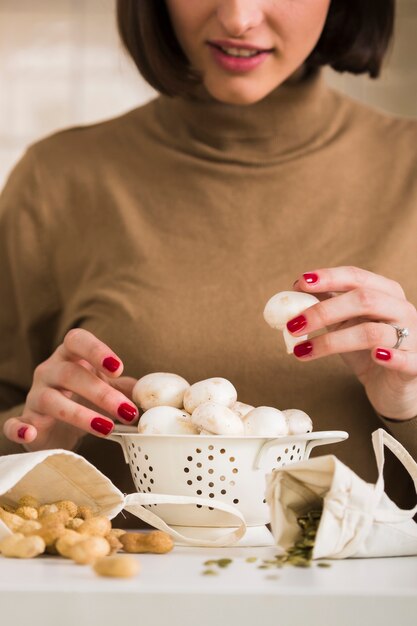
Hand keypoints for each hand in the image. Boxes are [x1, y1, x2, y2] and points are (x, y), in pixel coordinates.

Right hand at [3, 329, 138, 450]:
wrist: (57, 424)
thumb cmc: (85, 398)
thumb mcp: (107, 387)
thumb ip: (128, 387)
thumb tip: (151, 392)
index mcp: (70, 356)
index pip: (77, 340)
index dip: (96, 350)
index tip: (118, 367)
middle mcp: (49, 371)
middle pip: (71, 374)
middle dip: (101, 392)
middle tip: (127, 411)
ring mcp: (35, 396)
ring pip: (50, 400)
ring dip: (80, 415)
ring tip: (107, 428)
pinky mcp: (25, 421)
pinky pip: (14, 423)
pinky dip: (19, 428)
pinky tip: (31, 434)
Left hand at [287, 266, 416, 420]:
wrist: (394, 386)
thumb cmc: (369, 349)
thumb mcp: (347, 323)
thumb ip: (327, 304)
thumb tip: (297, 288)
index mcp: (386, 293)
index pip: (356, 277)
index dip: (329, 278)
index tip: (300, 283)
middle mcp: (402, 310)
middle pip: (364, 300)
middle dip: (324, 311)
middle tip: (293, 325)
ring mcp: (413, 337)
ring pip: (373, 332)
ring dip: (332, 341)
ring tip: (303, 350)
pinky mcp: (415, 366)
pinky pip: (406, 359)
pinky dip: (390, 356)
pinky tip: (374, 356)